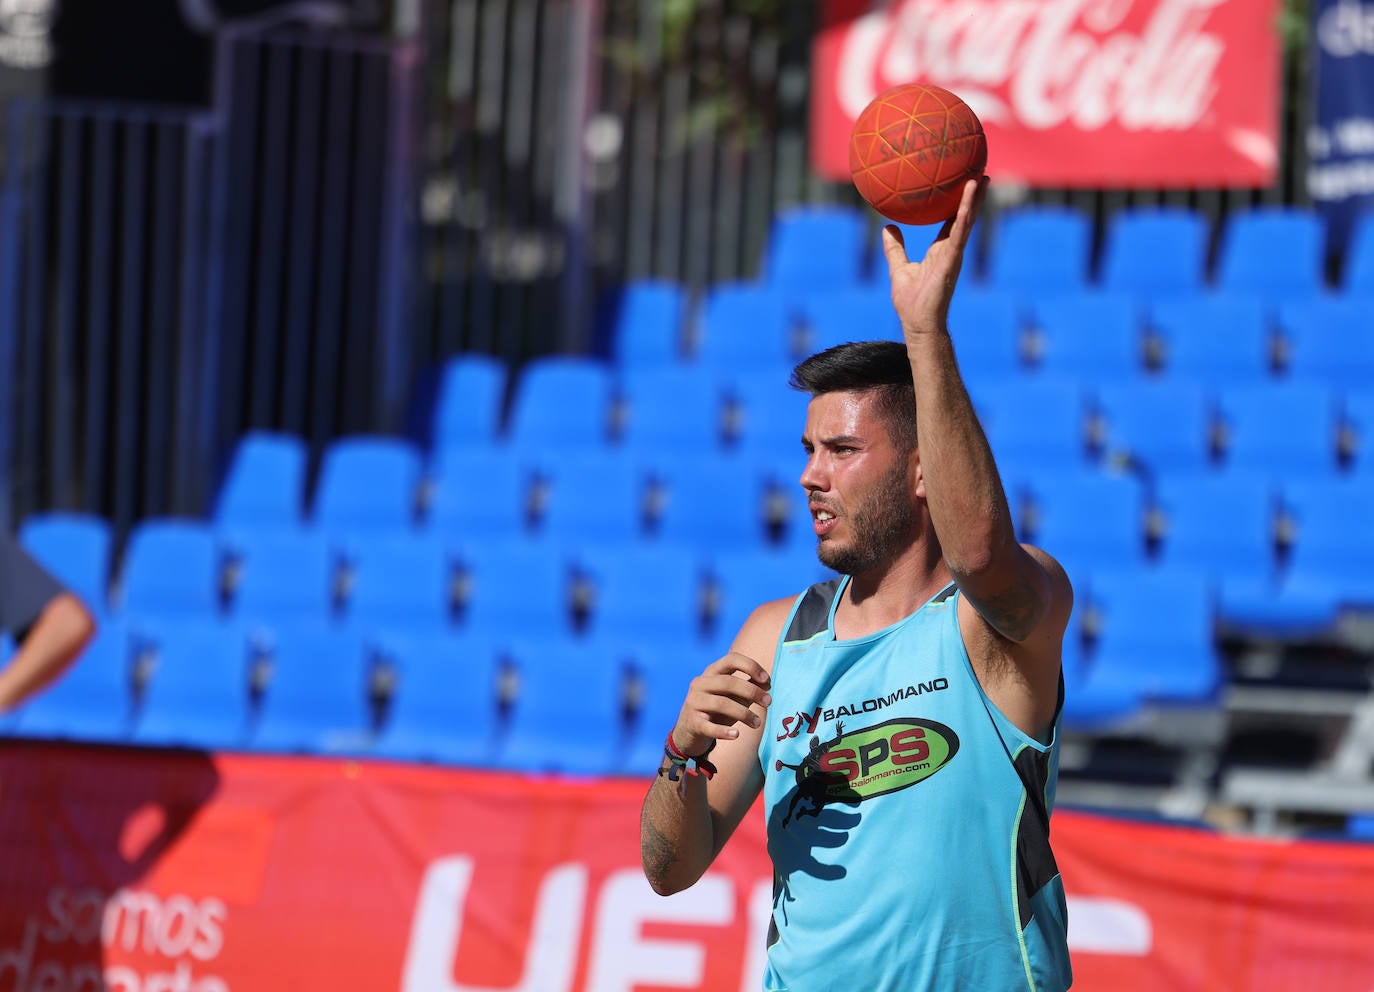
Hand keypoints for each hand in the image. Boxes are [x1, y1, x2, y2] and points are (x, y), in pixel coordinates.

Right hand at [671, 651, 771, 754]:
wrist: (689, 733)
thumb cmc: (716, 712)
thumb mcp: (732, 697)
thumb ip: (748, 688)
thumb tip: (767, 683)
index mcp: (711, 672)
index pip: (731, 659)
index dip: (751, 666)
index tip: (767, 680)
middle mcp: (700, 684)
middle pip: (728, 682)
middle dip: (752, 691)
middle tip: (769, 702)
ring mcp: (694, 702)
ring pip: (722, 704)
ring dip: (744, 714)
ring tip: (757, 724)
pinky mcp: (692, 723)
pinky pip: (710, 727)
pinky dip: (724, 731)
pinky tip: (736, 735)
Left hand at [881, 175, 987, 335]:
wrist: (918, 323)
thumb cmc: (911, 302)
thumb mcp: (899, 269)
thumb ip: (895, 249)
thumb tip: (887, 227)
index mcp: (941, 250)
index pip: (952, 221)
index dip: (958, 203)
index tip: (962, 184)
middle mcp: (951, 250)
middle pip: (965, 217)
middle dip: (973, 196)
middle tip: (979, 171)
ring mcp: (954, 254)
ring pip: (967, 220)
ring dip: (974, 199)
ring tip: (979, 176)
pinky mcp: (953, 258)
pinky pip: (960, 231)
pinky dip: (965, 211)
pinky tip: (969, 194)